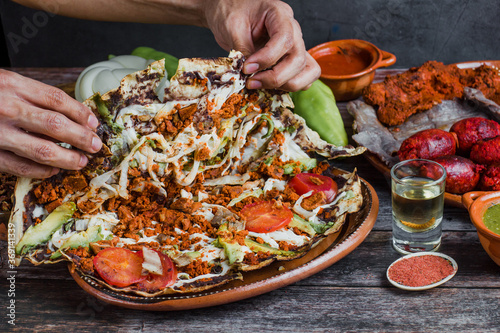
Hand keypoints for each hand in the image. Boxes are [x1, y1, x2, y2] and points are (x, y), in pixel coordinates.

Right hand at [0, 69, 102, 177]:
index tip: (94, 123)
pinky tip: (53, 170)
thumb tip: (73, 114)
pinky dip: (41, 171)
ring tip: (81, 161)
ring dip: (68, 158)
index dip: (80, 113)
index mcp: (11, 84)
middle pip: (56, 125)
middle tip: (96, 145)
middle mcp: (6, 107)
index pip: (57, 99)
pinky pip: (21, 166)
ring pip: (42, 150)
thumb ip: (32, 95)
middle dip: (82, 138)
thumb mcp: (4, 82)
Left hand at [203, 0, 319, 90]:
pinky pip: (305, 77)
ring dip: (286, 84)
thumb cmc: (232, 12)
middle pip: (298, 59)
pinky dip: (290, 86)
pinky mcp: (292, 59)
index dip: (267, 59)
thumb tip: (250, 73)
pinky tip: (269, 85)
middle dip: (275, 77)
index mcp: (279, 14)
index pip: (284, 39)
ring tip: (261, 84)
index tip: (247, 68)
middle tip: (252, 82)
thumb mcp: (232, 27)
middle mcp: (293, 30)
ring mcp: (296, 46)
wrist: (230, 11)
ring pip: (308, 71)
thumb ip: (243, 49)